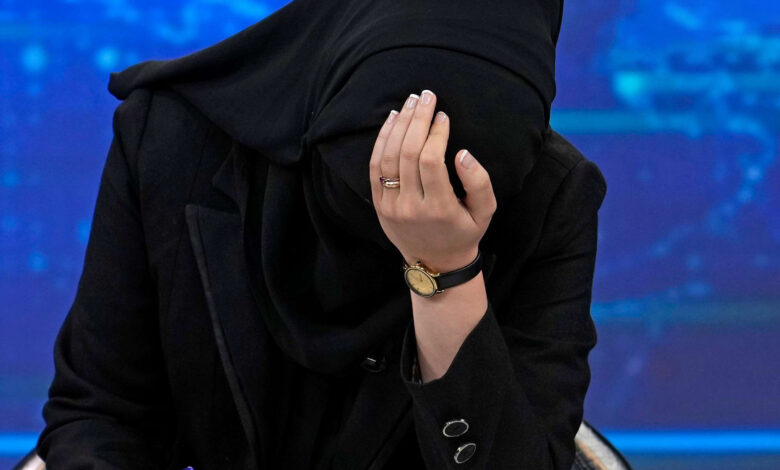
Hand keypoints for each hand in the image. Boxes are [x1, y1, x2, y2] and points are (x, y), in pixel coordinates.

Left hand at [368, 90, 496, 272]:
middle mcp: (410, 207)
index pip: (431, 161)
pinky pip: (375, 168)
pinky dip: (382, 141)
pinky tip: (392, 120)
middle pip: (407, 154)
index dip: (436, 134)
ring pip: (388, 157)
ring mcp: (391, 206)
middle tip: (426, 96)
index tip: (443, 116)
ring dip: (399, 125)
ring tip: (410, 102)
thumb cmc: (465, 232)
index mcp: (439, 208)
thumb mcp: (486, 213)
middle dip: (417, 120)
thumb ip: (479, 182)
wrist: (435, 262)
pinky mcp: (379, 204)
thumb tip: (463, 153)